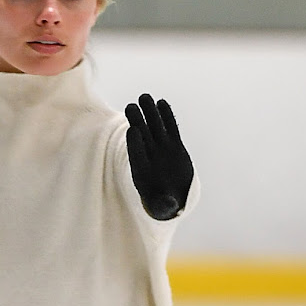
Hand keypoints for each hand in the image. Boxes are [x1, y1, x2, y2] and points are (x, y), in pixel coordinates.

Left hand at [124, 94, 192, 220]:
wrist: (173, 197)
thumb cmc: (162, 204)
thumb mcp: (163, 208)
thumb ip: (163, 206)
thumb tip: (169, 205)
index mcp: (142, 172)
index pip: (137, 155)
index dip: (135, 143)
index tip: (133, 130)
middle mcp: (150, 157)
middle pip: (142, 137)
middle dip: (137, 122)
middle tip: (131, 106)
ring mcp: (162, 149)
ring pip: (154, 128)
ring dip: (149, 113)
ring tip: (144, 97)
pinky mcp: (174, 145)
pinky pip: (170, 128)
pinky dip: (166, 116)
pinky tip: (162, 102)